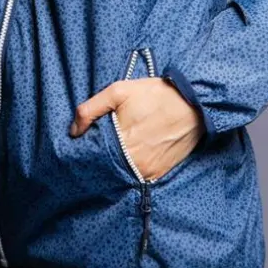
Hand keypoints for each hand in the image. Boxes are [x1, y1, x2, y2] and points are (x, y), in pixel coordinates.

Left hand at [69, 76, 203, 180]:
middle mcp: (132, 163)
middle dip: (99, 158)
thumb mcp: (119, 91)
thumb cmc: (155, 94)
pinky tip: (132, 154)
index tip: (83, 143)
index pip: (91, 157)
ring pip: (121, 173)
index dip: (85, 151)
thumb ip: (90, 110)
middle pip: (105, 168)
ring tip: (116, 149)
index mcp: (120, 144)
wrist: (194, 103)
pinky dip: (132, 168)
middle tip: (99, 145)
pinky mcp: (159, 174)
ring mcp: (147, 171)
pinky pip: (138, 176)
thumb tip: (73, 131)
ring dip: (115, 165)